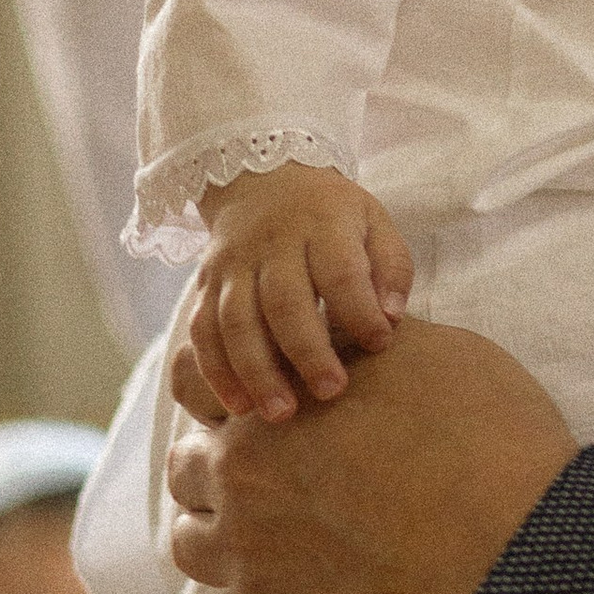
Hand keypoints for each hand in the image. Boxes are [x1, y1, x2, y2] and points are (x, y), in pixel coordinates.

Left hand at [167, 317, 573, 593]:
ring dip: (224, 549)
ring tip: (279, 557)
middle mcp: (242, 468)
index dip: (227, 402)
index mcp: (278, 397)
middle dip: (222, 477)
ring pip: (189, 546)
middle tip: (279, 493)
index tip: (269, 424)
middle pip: (186, 469)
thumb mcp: (439, 355)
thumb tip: (353, 335)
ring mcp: (243, 549)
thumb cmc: (494, 443)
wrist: (514, 550)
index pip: (197, 382)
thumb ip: (370, 346)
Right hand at [189, 165, 414, 420]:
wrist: (263, 179)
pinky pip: (202, 330)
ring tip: (280, 414)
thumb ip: (390, 267)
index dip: (360, 310)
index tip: (380, 344)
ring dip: (255, 372)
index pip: (340, 271)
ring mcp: (233, 265)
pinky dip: (216, 371)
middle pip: (283, 301)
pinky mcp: (206, 284)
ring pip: (235, 321)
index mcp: (322, 225)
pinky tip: (238, 407)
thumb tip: (391, 319)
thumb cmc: (333, 216)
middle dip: (307, 352)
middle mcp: (272, 244)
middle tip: (331, 392)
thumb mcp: (373, 222)